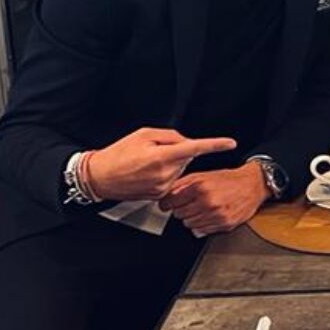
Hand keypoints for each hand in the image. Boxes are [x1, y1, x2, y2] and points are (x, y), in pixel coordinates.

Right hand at [87, 128, 236, 200]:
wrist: (99, 177)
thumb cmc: (119, 154)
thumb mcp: (143, 135)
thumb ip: (170, 136)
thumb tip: (187, 142)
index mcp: (161, 156)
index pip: (194, 148)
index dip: (215, 145)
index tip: (230, 143)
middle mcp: (165, 173)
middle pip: (186, 158)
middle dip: (177, 152)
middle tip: (155, 151)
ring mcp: (163, 187)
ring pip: (180, 169)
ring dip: (171, 164)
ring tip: (148, 164)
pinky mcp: (159, 195)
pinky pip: (172, 180)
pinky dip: (165, 174)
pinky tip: (148, 174)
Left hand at [161, 164, 267, 236]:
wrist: (253, 184)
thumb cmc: (229, 179)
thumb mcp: (202, 175)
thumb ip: (182, 184)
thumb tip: (166, 196)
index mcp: (200, 187)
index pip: (170, 203)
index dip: (168, 203)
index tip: (168, 204)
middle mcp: (208, 201)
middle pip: (179, 214)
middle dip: (182, 209)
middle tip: (190, 204)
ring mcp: (217, 214)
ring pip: (189, 224)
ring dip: (193, 218)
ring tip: (202, 209)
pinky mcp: (225, 224)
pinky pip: (202, 231)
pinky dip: (203, 224)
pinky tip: (210, 215)